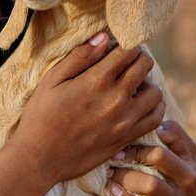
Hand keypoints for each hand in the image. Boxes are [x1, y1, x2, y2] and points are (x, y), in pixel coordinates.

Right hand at [7, 32, 165, 184]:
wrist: (40, 158)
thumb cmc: (41, 116)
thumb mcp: (52, 80)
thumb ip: (79, 57)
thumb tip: (103, 37)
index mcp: (97, 80)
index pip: (128, 51)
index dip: (126, 44)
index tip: (118, 47)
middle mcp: (116, 99)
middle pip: (144, 67)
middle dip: (138, 58)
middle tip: (127, 62)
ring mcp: (125, 121)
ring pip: (155, 92)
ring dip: (148, 83)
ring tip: (134, 84)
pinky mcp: (127, 138)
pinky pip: (155, 118)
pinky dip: (154, 107)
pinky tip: (141, 104)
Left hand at [109, 121, 195, 195]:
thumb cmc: (189, 172)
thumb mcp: (189, 153)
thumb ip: (176, 134)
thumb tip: (158, 125)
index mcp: (189, 174)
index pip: (160, 156)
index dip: (137, 148)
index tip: (122, 144)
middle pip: (152, 180)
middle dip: (127, 168)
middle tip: (113, 160)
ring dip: (124, 183)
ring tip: (112, 176)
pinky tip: (114, 194)